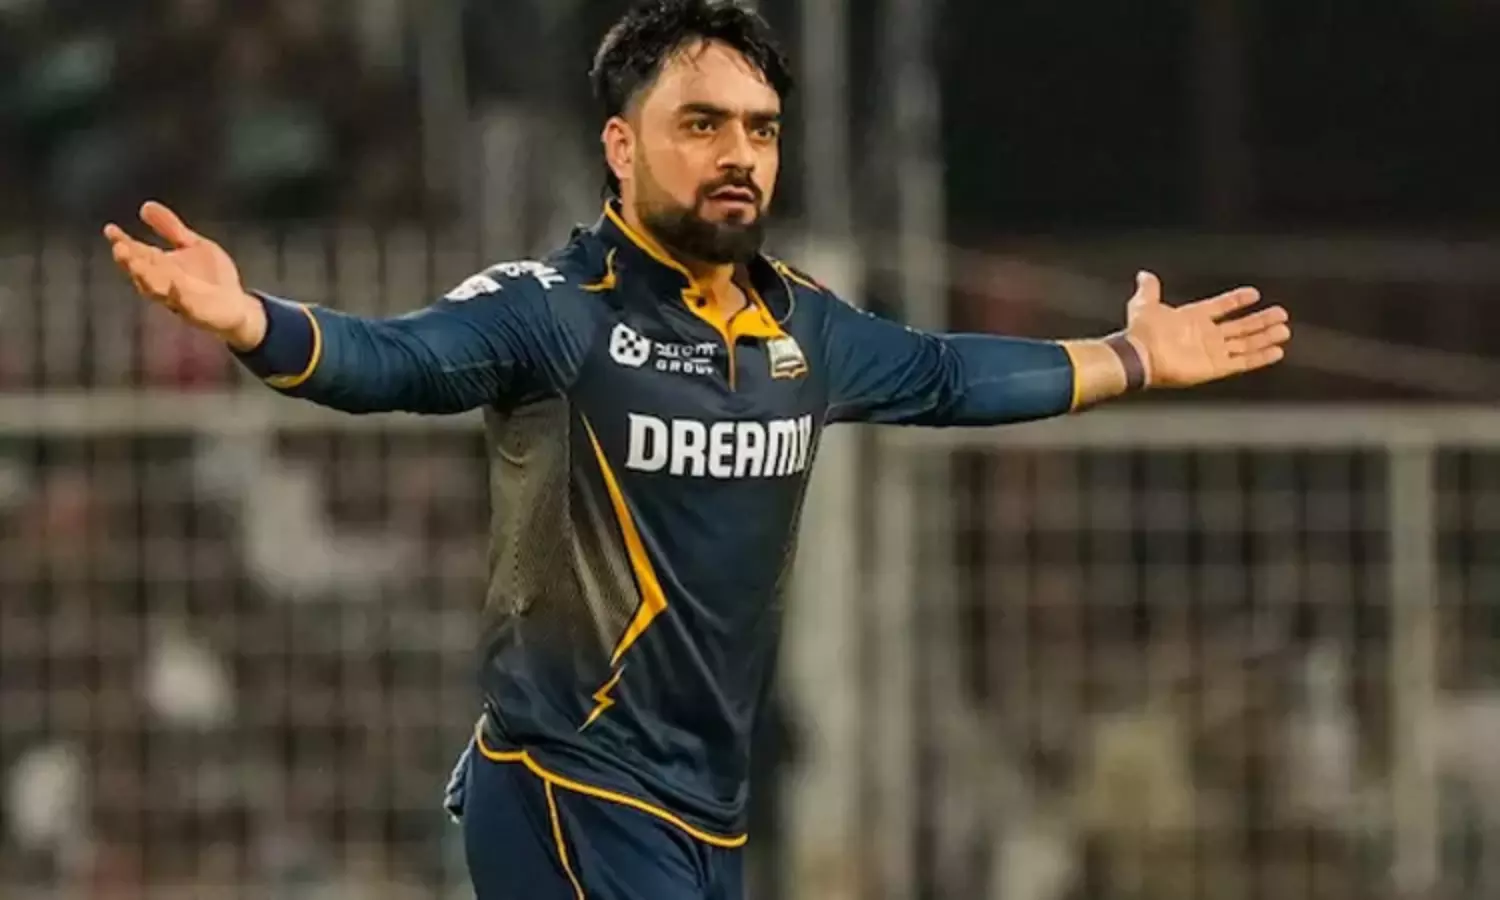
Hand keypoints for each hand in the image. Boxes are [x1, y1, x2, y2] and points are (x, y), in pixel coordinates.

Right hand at [104, 202, 266, 349]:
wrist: (237, 306)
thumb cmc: (211, 276)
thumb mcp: (194, 245)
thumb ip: (171, 227)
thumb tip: (146, 206)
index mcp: (160, 265)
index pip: (137, 252)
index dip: (122, 241)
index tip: (110, 229)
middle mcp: (164, 282)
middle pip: (141, 272)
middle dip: (129, 261)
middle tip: (119, 248)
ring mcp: (178, 298)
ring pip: (156, 289)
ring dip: (145, 278)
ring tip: (136, 264)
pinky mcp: (197, 311)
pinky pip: (185, 305)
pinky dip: (179, 296)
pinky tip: (177, 285)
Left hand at [1124, 271, 1290, 387]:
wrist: (1140, 355)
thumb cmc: (1142, 331)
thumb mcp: (1144, 305)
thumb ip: (1149, 290)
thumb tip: (1144, 275)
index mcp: (1193, 318)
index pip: (1221, 307)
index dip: (1236, 301)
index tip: (1254, 294)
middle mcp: (1205, 336)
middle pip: (1240, 327)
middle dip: (1261, 321)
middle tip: (1282, 314)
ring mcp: (1211, 352)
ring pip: (1245, 343)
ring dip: (1265, 337)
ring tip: (1284, 330)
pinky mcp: (1215, 368)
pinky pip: (1242, 362)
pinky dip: (1260, 357)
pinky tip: (1277, 351)